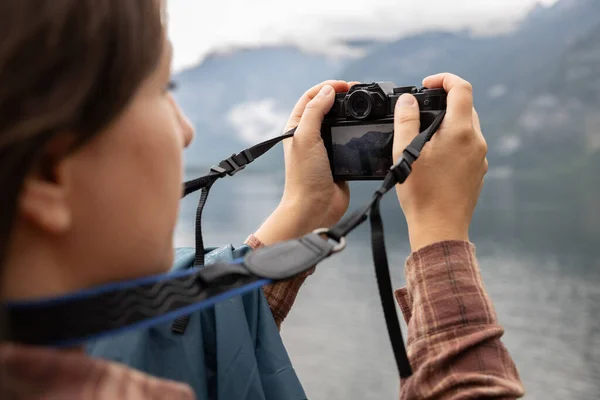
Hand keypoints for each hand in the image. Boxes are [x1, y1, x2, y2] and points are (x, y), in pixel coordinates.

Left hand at [254, 80, 357, 244]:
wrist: (315, 208)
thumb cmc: (304, 176)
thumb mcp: (305, 138)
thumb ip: (314, 111)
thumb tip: (328, 91)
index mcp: (297, 126)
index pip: (311, 97)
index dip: (328, 87)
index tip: (346, 85)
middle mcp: (310, 134)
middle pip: (327, 106)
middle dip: (342, 97)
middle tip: (360, 93)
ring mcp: (325, 146)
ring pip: (340, 121)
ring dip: (351, 113)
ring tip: (365, 107)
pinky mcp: (339, 158)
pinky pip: (350, 139)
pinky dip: (358, 131)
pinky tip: (366, 127)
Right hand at [393, 73, 487, 250]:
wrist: (439, 228)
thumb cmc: (421, 192)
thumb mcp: (405, 152)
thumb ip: (405, 120)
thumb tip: (408, 100)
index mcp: (461, 131)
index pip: (462, 88)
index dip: (444, 79)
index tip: (427, 84)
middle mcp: (476, 141)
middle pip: (465, 107)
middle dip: (443, 102)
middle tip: (419, 112)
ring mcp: (480, 158)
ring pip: (467, 127)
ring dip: (447, 124)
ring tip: (423, 138)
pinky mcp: (478, 171)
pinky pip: (468, 146)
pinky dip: (452, 142)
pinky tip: (433, 159)